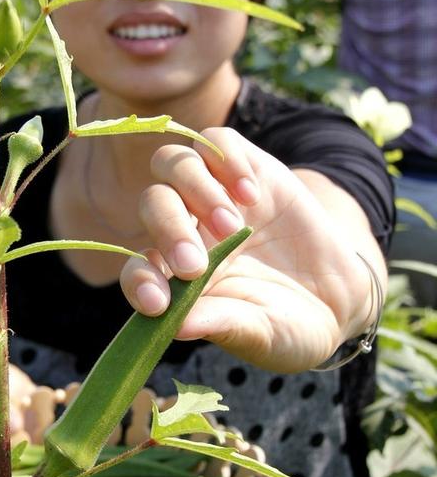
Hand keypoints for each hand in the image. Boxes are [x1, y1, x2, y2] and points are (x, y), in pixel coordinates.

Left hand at [119, 127, 381, 372]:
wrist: (340, 300)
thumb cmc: (289, 327)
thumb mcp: (261, 335)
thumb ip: (221, 323)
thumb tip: (177, 326)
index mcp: (176, 277)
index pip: (137, 269)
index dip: (139, 281)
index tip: (157, 304)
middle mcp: (187, 230)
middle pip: (153, 204)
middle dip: (168, 229)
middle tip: (196, 264)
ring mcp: (214, 195)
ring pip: (173, 163)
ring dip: (196, 190)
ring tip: (233, 226)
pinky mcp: (248, 170)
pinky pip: (217, 141)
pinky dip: (226, 161)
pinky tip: (250, 195)